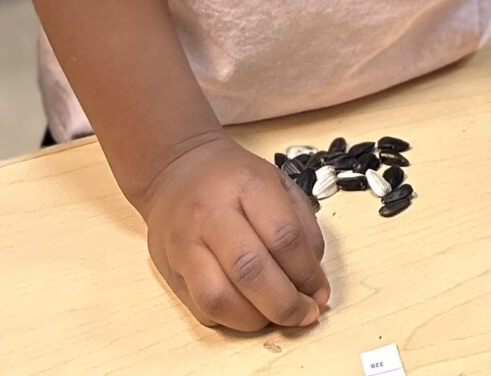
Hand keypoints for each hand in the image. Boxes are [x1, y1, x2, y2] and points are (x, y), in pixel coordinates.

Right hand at [137, 133, 329, 332]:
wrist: (175, 169)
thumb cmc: (234, 179)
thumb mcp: (278, 183)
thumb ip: (303, 227)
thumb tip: (313, 282)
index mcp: (247, 185)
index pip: (284, 237)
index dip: (307, 273)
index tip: (320, 292)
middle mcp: (211, 214)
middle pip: (250, 272)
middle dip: (284, 304)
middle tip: (305, 315)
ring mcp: (185, 245)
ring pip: (218, 298)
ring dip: (255, 320)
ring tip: (276, 317)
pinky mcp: (170, 271)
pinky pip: (202, 309)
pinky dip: (231, 320)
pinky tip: (248, 311)